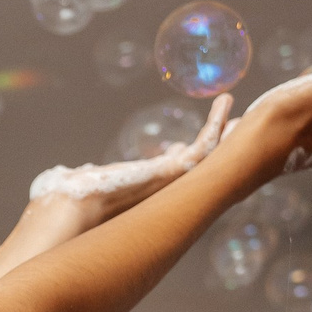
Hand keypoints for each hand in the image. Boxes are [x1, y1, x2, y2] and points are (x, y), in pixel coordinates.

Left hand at [28, 95, 231, 214]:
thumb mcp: (87, 180)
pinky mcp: (174, 172)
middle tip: (232, 129)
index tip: (179, 146)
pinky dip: (217, 123)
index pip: (166, 173)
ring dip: (223, 130)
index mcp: (142, 188)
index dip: (176, 158)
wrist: (75, 209)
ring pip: (209, 155)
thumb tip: (75, 173)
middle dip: (214, 146)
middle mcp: (161, 188)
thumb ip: (87, 176)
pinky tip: (225, 102)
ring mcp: (170, 182)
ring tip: (237, 111)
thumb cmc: (73, 199)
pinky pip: (205, 145)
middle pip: (196, 166)